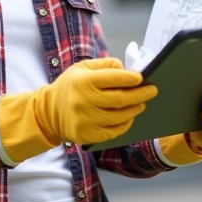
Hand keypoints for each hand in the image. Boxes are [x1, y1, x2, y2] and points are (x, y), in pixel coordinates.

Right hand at [0, 58, 156, 161]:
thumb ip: (105, 65)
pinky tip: (129, 116)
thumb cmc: (70, 86)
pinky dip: (125, 124)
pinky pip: (114, 131)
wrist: (49, 112)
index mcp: (83, 82)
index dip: (130, 78)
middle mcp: (84, 102)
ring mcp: (86, 121)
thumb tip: (127, 69)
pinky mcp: (88, 136)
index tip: (142, 78)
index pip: (113, 79)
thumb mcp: (82, 68)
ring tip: (141, 103)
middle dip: (140, 94)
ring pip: (120, 117)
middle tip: (152, 90)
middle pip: (121, 100)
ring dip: (135, 109)